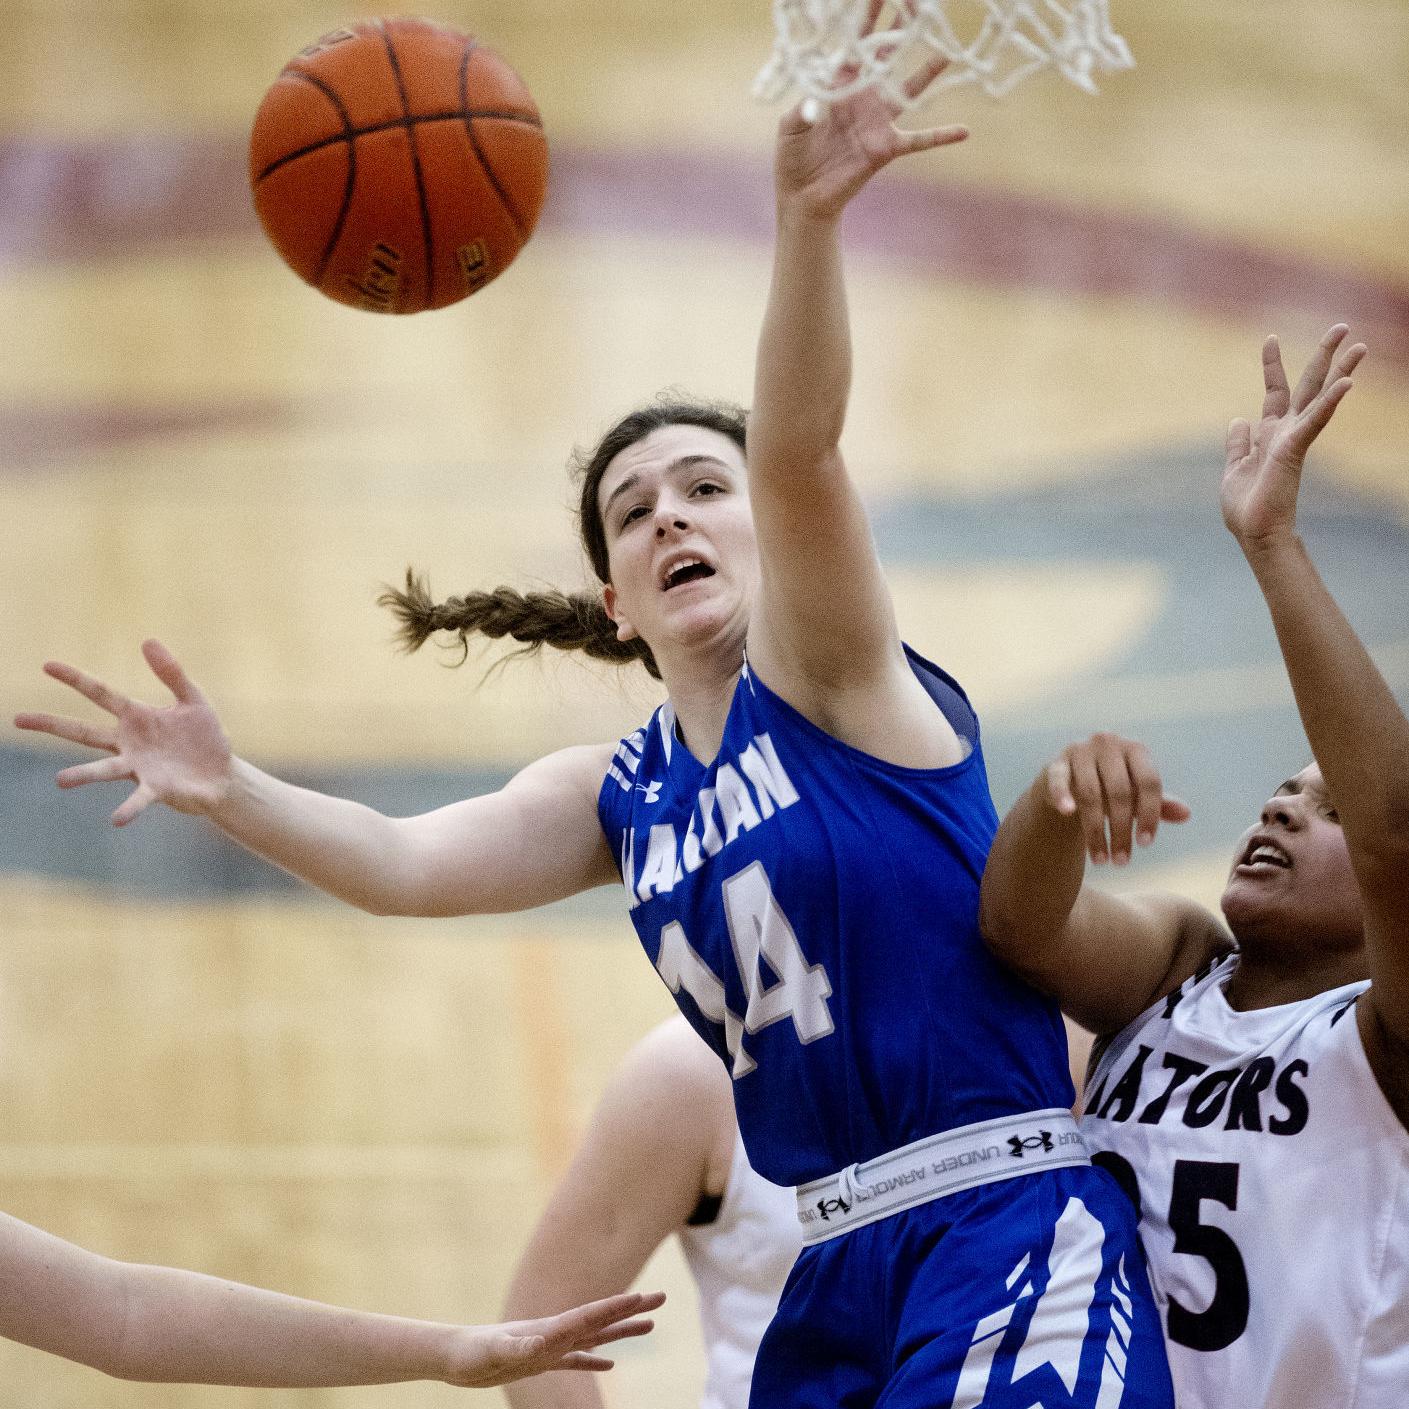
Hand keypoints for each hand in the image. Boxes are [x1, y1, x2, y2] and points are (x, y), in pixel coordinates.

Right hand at [13, 639, 232, 826]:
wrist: (222, 775)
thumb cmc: (204, 737)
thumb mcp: (193, 699)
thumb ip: (172, 673)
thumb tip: (147, 641)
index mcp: (137, 717)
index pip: (101, 693)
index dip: (75, 679)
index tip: (46, 665)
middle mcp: (129, 744)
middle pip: (84, 732)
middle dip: (52, 725)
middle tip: (17, 719)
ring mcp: (139, 768)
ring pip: (104, 770)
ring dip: (83, 775)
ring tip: (59, 780)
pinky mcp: (156, 790)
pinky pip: (138, 799)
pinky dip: (128, 809)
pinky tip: (115, 819)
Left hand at [441, 1290, 664, 1386]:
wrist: (455, 1356)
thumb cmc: (472, 1352)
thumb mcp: (493, 1352)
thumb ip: (516, 1346)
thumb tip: (540, 1343)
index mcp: (551, 1328)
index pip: (592, 1316)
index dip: (618, 1307)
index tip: (645, 1297)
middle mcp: (556, 1332)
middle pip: (603, 1320)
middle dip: (632, 1309)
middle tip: (662, 1298)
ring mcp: (551, 1346)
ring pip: (596, 1338)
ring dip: (622, 1331)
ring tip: (650, 1326)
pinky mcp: (541, 1362)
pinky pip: (576, 1361)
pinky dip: (595, 1361)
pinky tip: (609, 1365)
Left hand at [775, 3, 966, 220]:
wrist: (802, 195)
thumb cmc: (793, 156)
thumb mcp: (790, 127)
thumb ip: (802, 109)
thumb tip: (814, 101)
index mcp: (839, 84)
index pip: (856, 45)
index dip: (868, 19)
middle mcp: (863, 97)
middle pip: (887, 57)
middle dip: (902, 30)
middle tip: (920, 5)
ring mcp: (877, 121)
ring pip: (908, 91)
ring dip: (928, 72)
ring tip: (948, 52)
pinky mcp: (886, 148)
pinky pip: (918, 141)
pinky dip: (941, 137)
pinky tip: (964, 131)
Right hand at [1044, 733, 1189, 865]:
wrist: (1071, 778)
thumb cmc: (1112, 787)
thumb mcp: (1137, 795)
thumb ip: (1159, 804)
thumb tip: (1186, 814)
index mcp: (1135, 749)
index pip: (1149, 782)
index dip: (1149, 815)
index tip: (1145, 844)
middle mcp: (1108, 744)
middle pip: (1120, 792)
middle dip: (1121, 831)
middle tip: (1121, 862)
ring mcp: (1079, 751)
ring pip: (1090, 794)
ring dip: (1095, 832)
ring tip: (1101, 860)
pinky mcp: (1056, 763)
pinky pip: (1059, 781)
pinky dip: (1062, 796)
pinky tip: (1068, 814)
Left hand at [1222, 324, 1365, 547]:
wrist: (1254, 532)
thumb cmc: (1246, 506)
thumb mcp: (1234, 468)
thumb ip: (1237, 443)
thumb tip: (1238, 419)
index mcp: (1270, 434)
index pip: (1274, 390)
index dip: (1272, 364)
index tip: (1270, 338)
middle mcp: (1286, 431)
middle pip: (1308, 385)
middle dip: (1324, 356)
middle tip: (1343, 327)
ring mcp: (1293, 439)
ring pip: (1320, 397)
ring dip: (1341, 371)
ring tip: (1360, 346)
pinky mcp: (1294, 449)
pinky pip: (1315, 421)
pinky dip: (1330, 402)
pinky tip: (1347, 383)